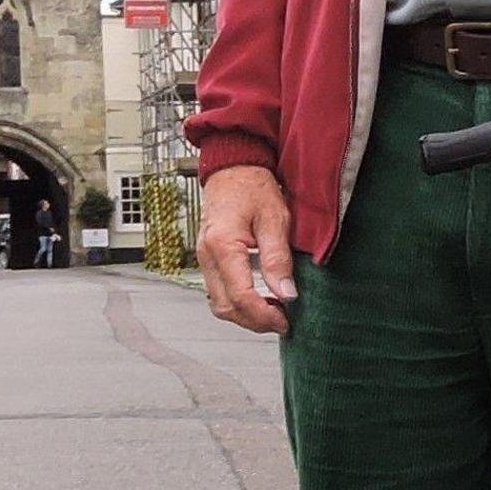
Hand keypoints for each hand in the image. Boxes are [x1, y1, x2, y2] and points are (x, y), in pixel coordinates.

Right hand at [196, 166, 297, 335]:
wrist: (233, 167)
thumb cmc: (253, 186)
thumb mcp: (275, 219)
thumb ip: (278, 260)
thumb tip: (286, 294)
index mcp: (222, 245)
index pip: (240, 295)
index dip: (263, 315)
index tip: (285, 321)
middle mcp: (206, 255)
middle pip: (225, 307)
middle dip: (254, 321)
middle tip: (282, 322)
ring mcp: (204, 258)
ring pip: (219, 303)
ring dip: (245, 314)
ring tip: (274, 311)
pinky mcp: (208, 259)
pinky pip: (219, 291)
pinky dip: (238, 302)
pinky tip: (260, 298)